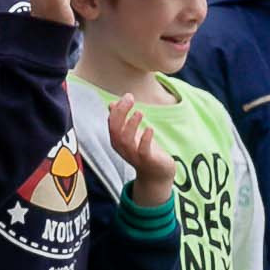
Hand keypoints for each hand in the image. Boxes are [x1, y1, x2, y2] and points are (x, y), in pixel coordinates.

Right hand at [106, 93, 175, 208]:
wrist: (157, 173)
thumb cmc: (144, 151)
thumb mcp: (132, 134)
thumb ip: (122, 120)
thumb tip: (112, 104)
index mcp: (117, 140)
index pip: (112, 123)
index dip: (118, 109)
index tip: (127, 96)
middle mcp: (122, 148)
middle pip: (115, 130)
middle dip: (121, 113)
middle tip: (130, 99)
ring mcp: (134, 155)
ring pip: (126, 141)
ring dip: (131, 125)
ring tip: (139, 112)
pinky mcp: (147, 160)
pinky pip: (143, 151)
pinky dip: (144, 139)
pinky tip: (149, 129)